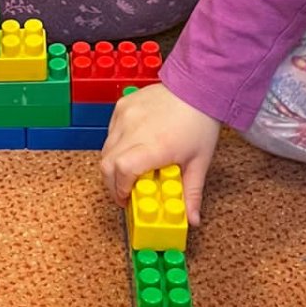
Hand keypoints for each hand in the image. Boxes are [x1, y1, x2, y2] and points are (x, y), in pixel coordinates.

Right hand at [100, 82, 220, 216]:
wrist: (198, 86)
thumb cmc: (200, 122)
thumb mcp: (199, 162)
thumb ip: (192, 193)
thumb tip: (192, 220)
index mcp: (155, 145)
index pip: (122, 171)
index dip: (119, 189)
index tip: (127, 199)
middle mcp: (135, 129)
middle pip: (107, 164)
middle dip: (112, 183)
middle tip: (124, 191)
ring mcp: (125, 115)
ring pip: (106, 148)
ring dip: (113, 164)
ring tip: (129, 170)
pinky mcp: (122, 106)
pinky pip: (110, 132)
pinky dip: (116, 144)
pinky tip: (132, 147)